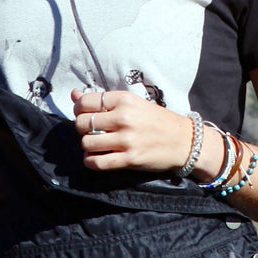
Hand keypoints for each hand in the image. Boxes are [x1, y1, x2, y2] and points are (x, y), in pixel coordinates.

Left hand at [70, 87, 193, 173]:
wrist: (183, 140)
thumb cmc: (155, 119)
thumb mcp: (132, 103)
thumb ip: (102, 100)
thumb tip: (73, 94)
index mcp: (124, 99)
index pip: (85, 102)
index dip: (79, 109)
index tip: (84, 114)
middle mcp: (123, 117)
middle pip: (82, 123)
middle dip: (81, 128)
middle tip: (90, 131)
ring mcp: (127, 139)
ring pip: (87, 143)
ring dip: (86, 145)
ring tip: (94, 144)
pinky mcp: (130, 159)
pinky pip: (98, 162)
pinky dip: (90, 162)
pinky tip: (94, 158)